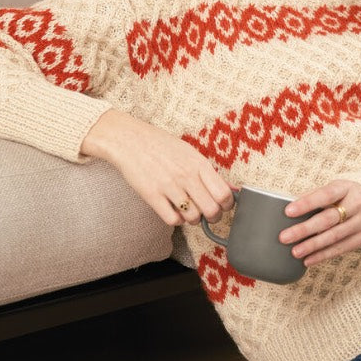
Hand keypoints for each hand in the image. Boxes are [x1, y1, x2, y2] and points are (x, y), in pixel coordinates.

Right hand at [81, 109, 233, 225]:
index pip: (223, 193)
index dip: (227, 205)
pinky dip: (177, 220)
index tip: (223, 206)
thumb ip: (209, 172)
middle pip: (212, 210)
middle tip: (208, 214)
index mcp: (198, 163)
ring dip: (193, 219)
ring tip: (189, 211)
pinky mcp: (152, 195)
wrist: (129, 139)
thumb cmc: (161, 146)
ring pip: (193, 217)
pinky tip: (174, 211)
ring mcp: (169, 186)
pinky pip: (172, 220)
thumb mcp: (189, 152)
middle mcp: (186, 175)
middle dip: (213, 217)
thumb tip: (231, 189)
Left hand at [279, 180, 360, 266]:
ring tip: (295, 252)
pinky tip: (308, 260)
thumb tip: (289, 205)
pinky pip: (341, 248)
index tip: (288, 211)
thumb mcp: (334, 188)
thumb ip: (314, 196)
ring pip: (334, 236)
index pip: (325, 195)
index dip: (307, 203)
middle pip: (328, 219)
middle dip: (305, 229)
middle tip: (284, 237)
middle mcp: (357, 205)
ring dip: (313, 246)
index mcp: (346, 188)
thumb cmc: (346, 195)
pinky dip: (323, 255)